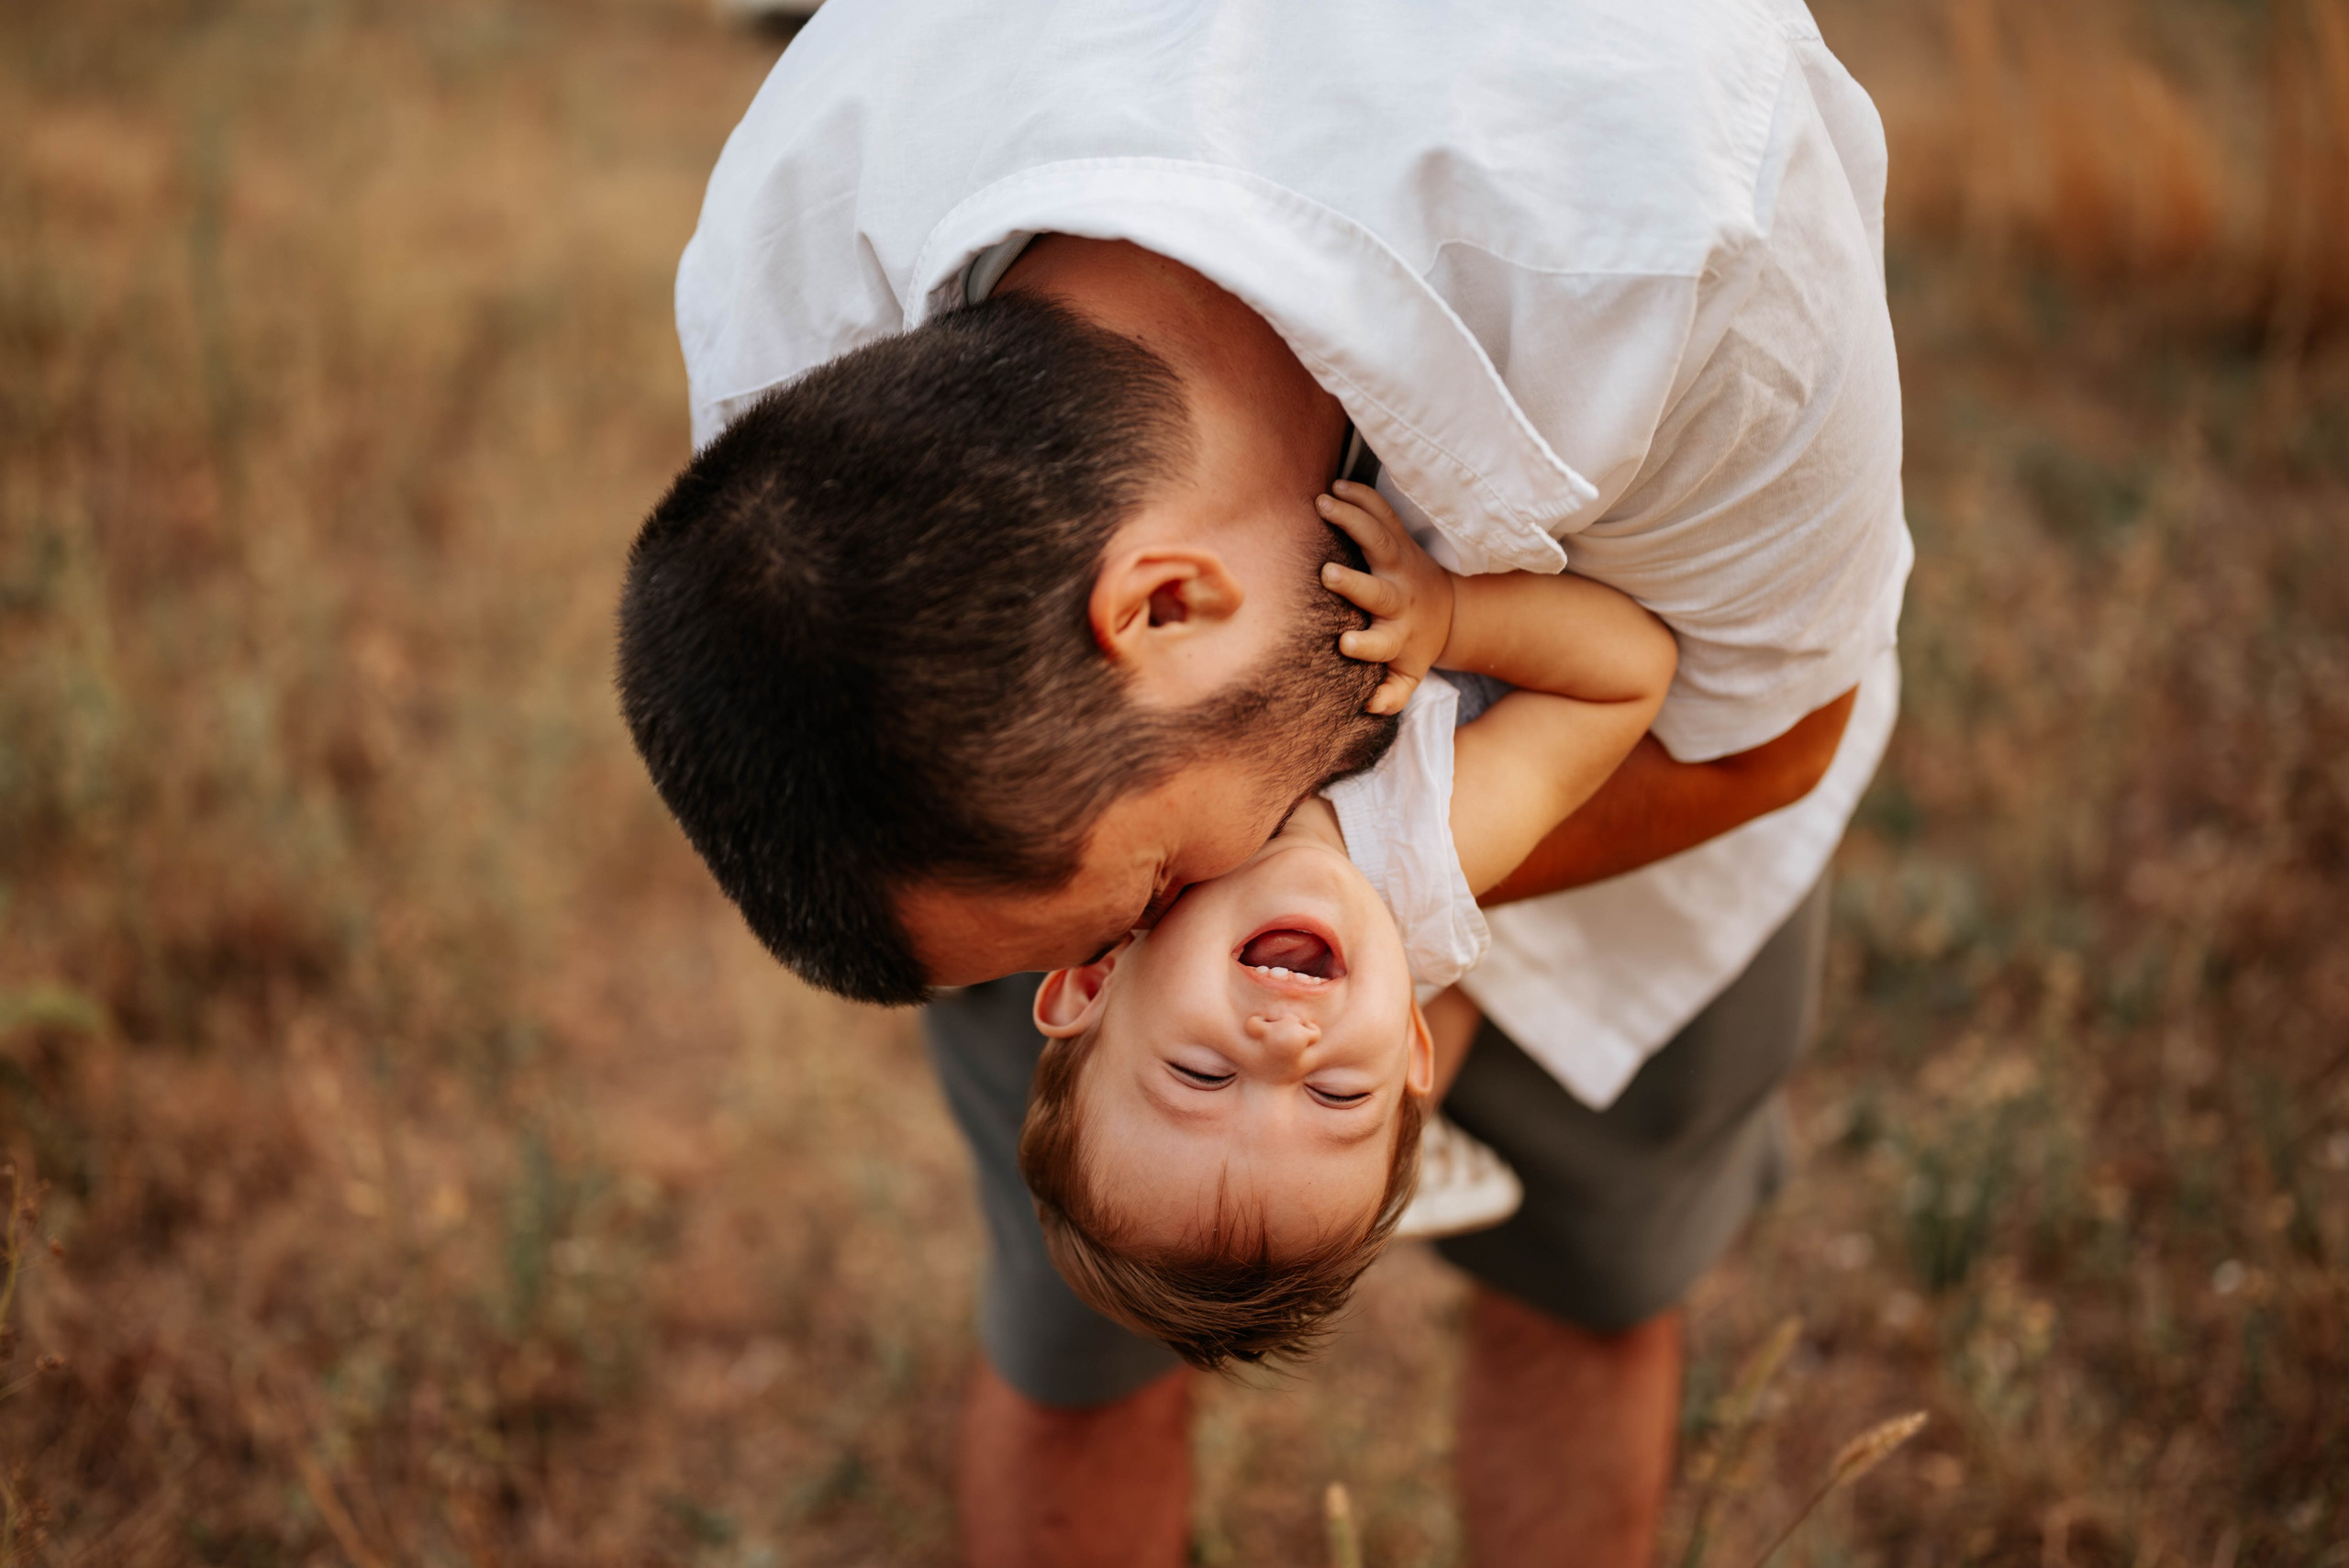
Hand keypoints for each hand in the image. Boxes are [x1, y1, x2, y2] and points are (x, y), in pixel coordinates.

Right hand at [1316, 480, 1456, 714]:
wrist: (1449, 611)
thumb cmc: (1415, 646)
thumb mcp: (1409, 677)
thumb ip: (1391, 695)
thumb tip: (1368, 707)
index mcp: (1398, 635)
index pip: (1381, 645)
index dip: (1365, 646)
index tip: (1345, 644)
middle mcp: (1399, 598)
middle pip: (1378, 590)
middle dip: (1354, 583)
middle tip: (1328, 573)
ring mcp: (1401, 565)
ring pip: (1380, 541)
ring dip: (1353, 521)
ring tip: (1323, 504)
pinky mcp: (1402, 540)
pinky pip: (1384, 515)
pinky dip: (1362, 498)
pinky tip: (1337, 486)